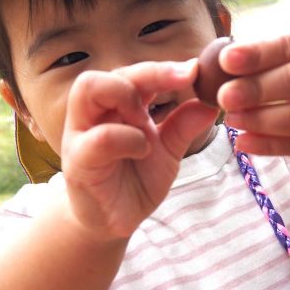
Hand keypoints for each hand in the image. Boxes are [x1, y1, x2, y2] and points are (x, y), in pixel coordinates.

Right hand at [59, 61, 217, 238]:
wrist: (115, 220)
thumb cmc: (136, 178)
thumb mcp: (167, 150)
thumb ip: (184, 126)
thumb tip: (211, 103)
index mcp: (116, 105)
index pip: (133, 72)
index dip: (163, 68)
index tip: (196, 70)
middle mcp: (94, 113)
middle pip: (106, 71)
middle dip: (146, 73)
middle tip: (180, 84)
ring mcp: (81, 134)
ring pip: (88, 89)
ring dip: (125, 97)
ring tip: (148, 123)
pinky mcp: (78, 162)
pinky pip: (98, 138)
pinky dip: (126, 138)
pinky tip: (143, 149)